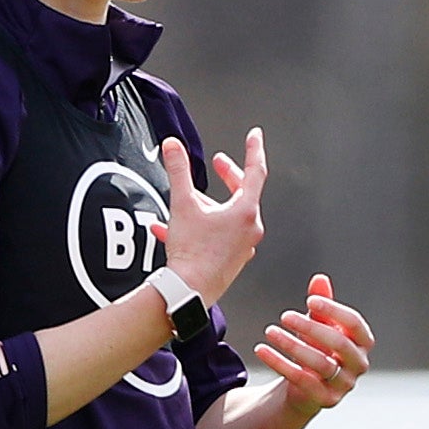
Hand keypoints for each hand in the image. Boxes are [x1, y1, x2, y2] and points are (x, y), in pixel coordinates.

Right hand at [152, 129, 266, 300]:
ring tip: (187, 201)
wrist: (188, 292)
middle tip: (219, 163)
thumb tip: (173, 146)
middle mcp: (250, 229)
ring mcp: (243, 246)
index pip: (255, 171)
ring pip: (227, 216)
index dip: (254, 150)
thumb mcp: (182, 204)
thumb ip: (179, 171)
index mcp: (245, 212)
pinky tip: (174, 230)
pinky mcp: (233, 260)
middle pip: (243, 193)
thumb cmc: (192, 253)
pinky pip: (219, 235)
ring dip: (208, 205)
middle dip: (228, 176)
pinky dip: (202, 227)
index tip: (254, 135)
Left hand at [252, 279, 370, 409]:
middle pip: (338, 344)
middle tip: (284, 316)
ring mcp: (344, 384)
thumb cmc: (317, 348)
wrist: (306, 387)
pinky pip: (302, 380)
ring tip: (270, 331)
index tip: (308, 300)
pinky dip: (280, 363)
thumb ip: (322, 303)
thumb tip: (320, 279)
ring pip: (320, 363)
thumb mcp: (318, 323)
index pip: (354, 323)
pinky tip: (261, 349)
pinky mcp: (326, 400)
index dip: (333, 310)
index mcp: (363, 342)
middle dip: (310, 327)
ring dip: (292, 345)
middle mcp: (359, 364)